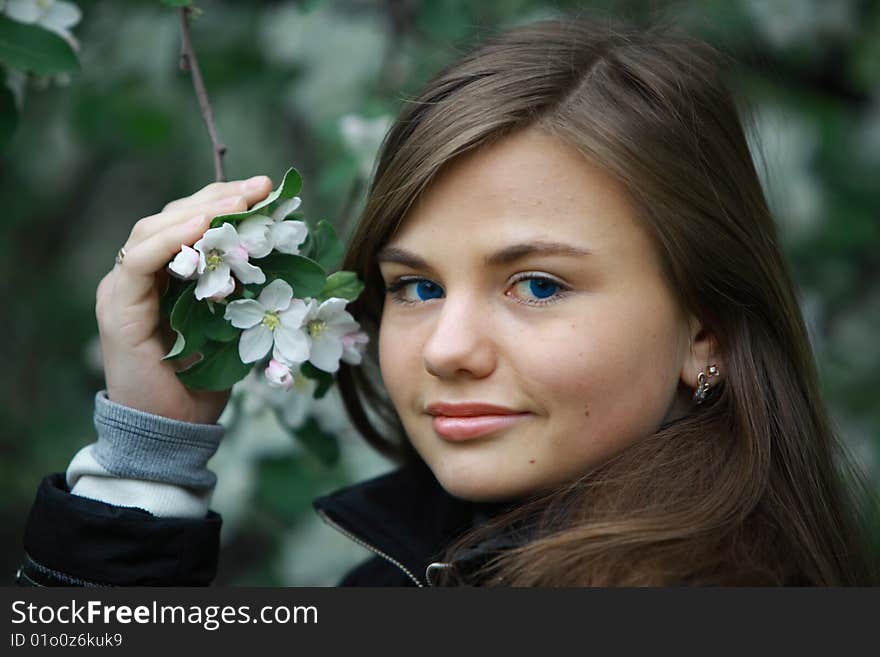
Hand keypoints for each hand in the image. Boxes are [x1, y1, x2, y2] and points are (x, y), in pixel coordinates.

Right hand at [95, 175, 273, 423]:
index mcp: (166, 276)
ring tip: (239, 203)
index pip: (190, 223)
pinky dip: (170, 240)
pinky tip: (202, 228)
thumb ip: (243, 287)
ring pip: (153, 231)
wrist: (176, 430)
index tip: (266, 191)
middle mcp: (141, 277)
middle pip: (173, 219)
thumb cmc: (206, 381)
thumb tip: (282, 252)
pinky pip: (138, 262)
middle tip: (260, 189)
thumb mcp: (234, 323)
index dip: (225, 202)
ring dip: (199, 213)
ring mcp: (124, 289)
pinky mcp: (117, 308)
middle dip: (218, 199)